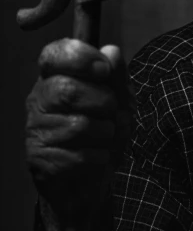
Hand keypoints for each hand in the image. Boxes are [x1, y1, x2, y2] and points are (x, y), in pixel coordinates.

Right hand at [25, 39, 132, 230]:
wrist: (92, 180)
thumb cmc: (104, 131)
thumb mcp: (120, 99)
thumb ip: (117, 75)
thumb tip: (111, 51)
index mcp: (55, 77)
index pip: (54, 54)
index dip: (80, 57)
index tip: (104, 70)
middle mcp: (39, 100)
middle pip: (69, 90)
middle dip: (104, 102)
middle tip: (111, 112)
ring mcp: (35, 130)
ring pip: (78, 125)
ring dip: (106, 133)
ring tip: (105, 138)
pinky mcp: (39, 160)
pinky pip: (81, 155)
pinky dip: (101, 157)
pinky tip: (98, 157)